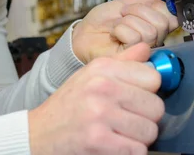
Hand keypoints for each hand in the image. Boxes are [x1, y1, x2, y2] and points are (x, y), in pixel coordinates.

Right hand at [28, 43, 163, 154]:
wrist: (37, 134)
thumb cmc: (67, 106)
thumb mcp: (89, 76)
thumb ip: (122, 62)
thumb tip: (147, 49)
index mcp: (102, 68)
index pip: (153, 78)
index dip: (148, 91)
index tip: (135, 99)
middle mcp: (102, 87)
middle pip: (156, 107)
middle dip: (145, 118)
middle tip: (126, 120)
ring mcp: (100, 115)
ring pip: (150, 131)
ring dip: (138, 138)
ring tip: (118, 134)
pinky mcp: (99, 142)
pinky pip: (137, 151)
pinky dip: (129, 153)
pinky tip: (114, 146)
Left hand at [72, 0, 178, 63]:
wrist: (85, 33)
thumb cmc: (103, 21)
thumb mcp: (126, 3)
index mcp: (155, 26)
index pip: (171, 15)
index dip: (156, 6)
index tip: (140, 4)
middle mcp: (153, 40)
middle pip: (162, 22)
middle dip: (138, 11)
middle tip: (124, 14)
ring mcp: (143, 50)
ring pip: (149, 30)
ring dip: (127, 21)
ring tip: (117, 25)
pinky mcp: (132, 57)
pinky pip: (135, 37)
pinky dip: (120, 30)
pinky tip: (114, 34)